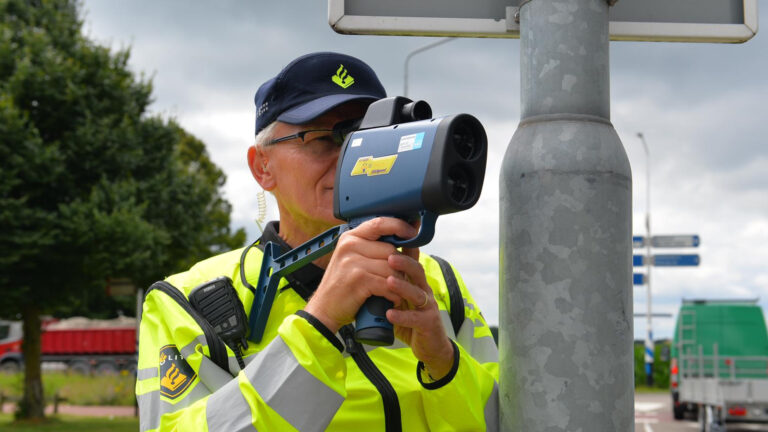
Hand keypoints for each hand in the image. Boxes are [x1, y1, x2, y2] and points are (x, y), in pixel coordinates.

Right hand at [304, 217, 416, 332]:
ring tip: (394, 290)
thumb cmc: (342, 285)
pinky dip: (393, 294)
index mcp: (350, 237)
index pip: (380, 223)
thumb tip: (403, 236)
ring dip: (398, 282)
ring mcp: (353, 262)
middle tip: (400, 278)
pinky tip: (390, 298)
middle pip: (390, 250)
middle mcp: (350, 246)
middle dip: (400, 266)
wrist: (324, 309)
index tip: (412, 232)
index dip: (399, 226)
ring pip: (391, 267)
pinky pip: (387, 283)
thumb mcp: (353, 259)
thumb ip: (373, 247)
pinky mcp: (358, 280)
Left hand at [386, 249, 454, 379]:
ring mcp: (427, 306)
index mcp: (415, 282)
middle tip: (389, 257)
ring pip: (417, 293)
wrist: (429, 347)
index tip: (394, 236)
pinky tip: (390, 314)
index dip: (405, 247)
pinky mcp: (428, 324)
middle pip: (417, 271)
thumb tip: (368, 266)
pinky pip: (416, 318)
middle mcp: (423, 290)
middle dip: (404, 263)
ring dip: (403, 286)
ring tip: (389, 282)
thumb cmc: (411, 319)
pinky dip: (402, 316)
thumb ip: (389, 283)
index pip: (411, 260)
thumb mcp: (399, 297)